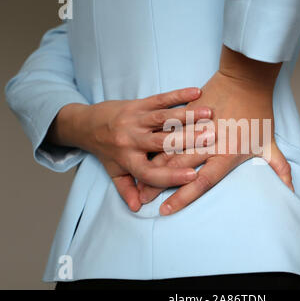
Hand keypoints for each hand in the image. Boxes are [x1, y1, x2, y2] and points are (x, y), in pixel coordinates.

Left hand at [47, 88, 212, 211]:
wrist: (87, 124)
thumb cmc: (106, 151)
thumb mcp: (115, 172)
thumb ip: (127, 189)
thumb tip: (137, 208)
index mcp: (127, 160)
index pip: (149, 172)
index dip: (170, 176)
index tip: (193, 176)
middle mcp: (131, 139)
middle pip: (161, 141)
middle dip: (187, 139)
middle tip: (212, 137)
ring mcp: (135, 120)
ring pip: (162, 117)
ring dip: (186, 115)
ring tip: (209, 113)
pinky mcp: (138, 104)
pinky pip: (160, 98)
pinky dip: (178, 94)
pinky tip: (196, 91)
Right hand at [140, 48, 293, 215]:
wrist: (247, 79)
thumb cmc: (259, 113)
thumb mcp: (270, 143)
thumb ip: (279, 167)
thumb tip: (292, 190)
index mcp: (227, 154)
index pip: (203, 182)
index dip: (184, 197)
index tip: (167, 211)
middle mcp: (209, 144)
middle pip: (180, 170)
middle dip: (160, 187)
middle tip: (142, 202)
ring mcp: (196, 128)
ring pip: (170, 151)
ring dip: (153, 167)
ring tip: (137, 182)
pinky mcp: (188, 115)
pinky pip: (168, 132)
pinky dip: (155, 145)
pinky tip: (142, 154)